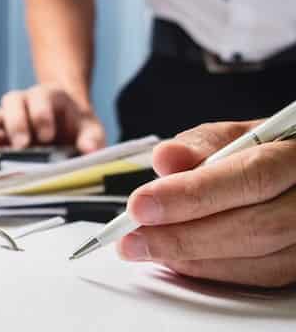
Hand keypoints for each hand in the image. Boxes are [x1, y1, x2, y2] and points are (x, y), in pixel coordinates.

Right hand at [0, 84, 105, 153]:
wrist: (66, 127)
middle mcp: (24, 103)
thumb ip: (92, 138)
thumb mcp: (91, 130)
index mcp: (50, 97)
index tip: (48, 136)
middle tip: (23, 145)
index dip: (42, 114)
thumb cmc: (77, 127)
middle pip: (13, 101)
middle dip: (17, 123)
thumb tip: (89, 149)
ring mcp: (5, 118)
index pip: (42, 97)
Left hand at [117, 120, 295, 287]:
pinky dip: (209, 269)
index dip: (191, 195)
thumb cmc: (262, 150)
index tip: (140, 205)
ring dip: (190, 257)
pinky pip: (257, 276)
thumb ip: (198, 145)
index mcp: (295, 155)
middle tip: (131, 238)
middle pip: (254, 227)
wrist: (291, 172)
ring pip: (257, 259)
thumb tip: (164, 159)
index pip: (248, 177)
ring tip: (143, 247)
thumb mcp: (233, 135)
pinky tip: (174, 258)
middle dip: (182, 235)